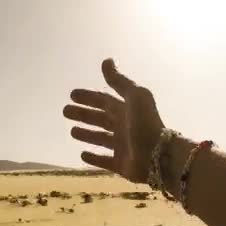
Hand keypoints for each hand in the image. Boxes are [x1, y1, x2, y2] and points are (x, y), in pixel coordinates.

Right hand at [63, 59, 165, 182]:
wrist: (160, 155)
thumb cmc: (146, 124)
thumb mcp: (135, 97)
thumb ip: (119, 81)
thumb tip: (106, 61)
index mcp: (126, 110)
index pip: (104, 101)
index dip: (89, 97)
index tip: (72, 94)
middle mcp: (124, 127)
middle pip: (100, 119)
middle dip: (83, 114)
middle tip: (65, 111)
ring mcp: (123, 147)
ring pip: (101, 139)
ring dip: (87, 134)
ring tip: (72, 131)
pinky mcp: (122, 165)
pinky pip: (105, 161)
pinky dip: (94, 158)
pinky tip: (82, 155)